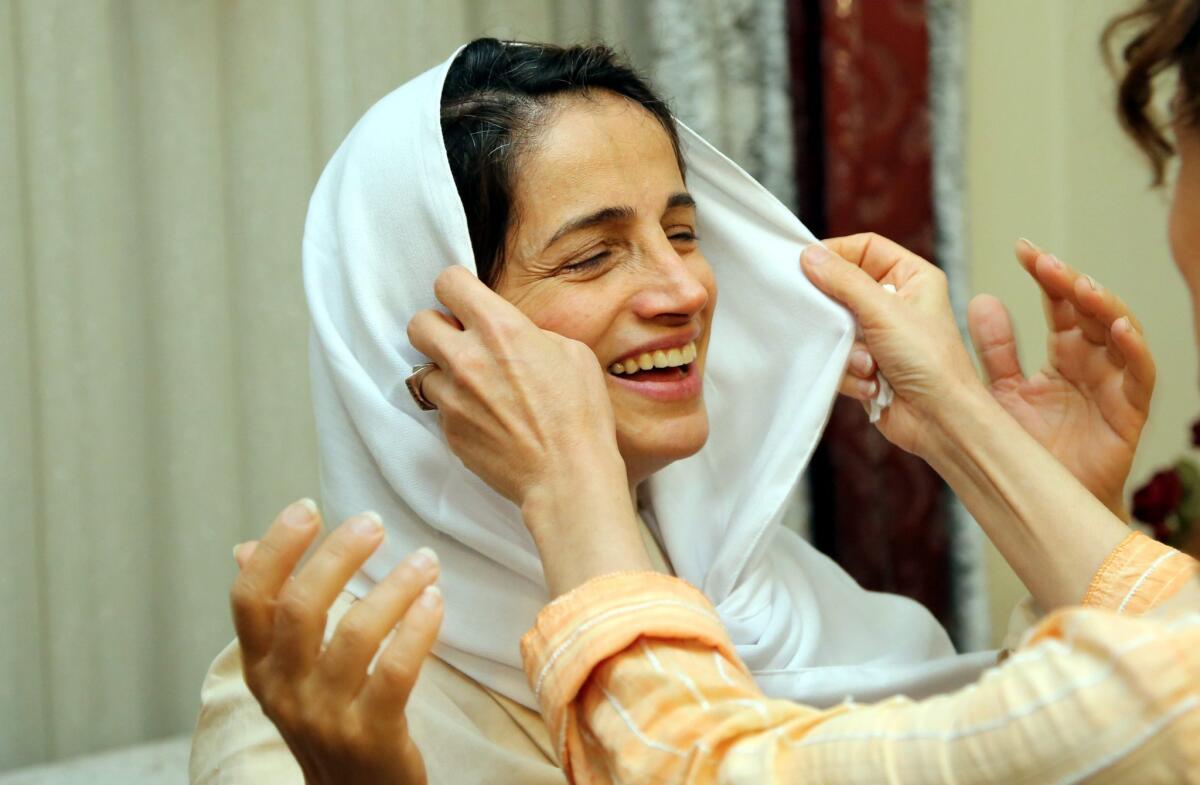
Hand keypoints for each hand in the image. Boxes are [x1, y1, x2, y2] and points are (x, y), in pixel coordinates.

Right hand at [230, 499, 441, 784]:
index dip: (275, 549)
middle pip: (301, 606)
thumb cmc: (329, 720)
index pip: (249, 599)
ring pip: (354, 633)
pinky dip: (417, 629)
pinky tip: (435, 602)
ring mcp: (326, 716)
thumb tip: (243, 549)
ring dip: (394, 586)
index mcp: (261, 668)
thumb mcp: (290, 672)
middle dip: (339, 554)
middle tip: (375, 523)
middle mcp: (285, 691)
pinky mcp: (372, 736)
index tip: (308, 507)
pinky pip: (396, 671)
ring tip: (426, 560)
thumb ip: (273, 613)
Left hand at [406, 266, 649, 595]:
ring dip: (446, 374)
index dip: (456, 288)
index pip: (447, 282)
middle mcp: (467, 358)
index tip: (464, 299)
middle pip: (418, 324)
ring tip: (478, 388)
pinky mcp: (449, 430)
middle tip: (459, 341)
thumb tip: (514, 335)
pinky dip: (457, 409)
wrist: (568, 476)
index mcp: (500, 328)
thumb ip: (531, 334)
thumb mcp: (572, 353)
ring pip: (425, 371)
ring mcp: (453, 397)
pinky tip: (487, 418)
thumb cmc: (580, 415)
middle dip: (436, 328)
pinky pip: (441, 409)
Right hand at [806, 234, 984, 458]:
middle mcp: (896, 303)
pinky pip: (837, 356)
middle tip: (834, 320)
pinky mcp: (866, 364)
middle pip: (843, 288)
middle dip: (838, 313)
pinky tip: (872, 383)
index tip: (807, 264)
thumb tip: (810, 256)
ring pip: (836, 326)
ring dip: (848, 350)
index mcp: (912, 278)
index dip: (836, 254)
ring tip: (869, 364)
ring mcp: (879, 335)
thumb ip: (844, 281)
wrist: (938, 420)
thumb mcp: (884, 311)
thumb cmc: (931, 363)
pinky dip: (850, 372)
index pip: (865, 248)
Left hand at [966, 240, 1153, 515]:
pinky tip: (1119, 328)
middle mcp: (1093, 363)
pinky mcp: (1130, 412)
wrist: (1042, 505)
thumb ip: (995, 351)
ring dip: (1102, 305)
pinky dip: (1133, 349)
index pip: (1060, 303)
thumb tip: (981, 299)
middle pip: (1090, 310)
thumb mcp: (1001, 394)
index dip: (1046, 275)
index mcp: (1063, 355)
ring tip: (1078, 285)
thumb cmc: (1027, 451)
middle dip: (1069, 282)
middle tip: (1043, 261)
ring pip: (1119, 333)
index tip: (1023, 248)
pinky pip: (1140, 375)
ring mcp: (1114, 385)